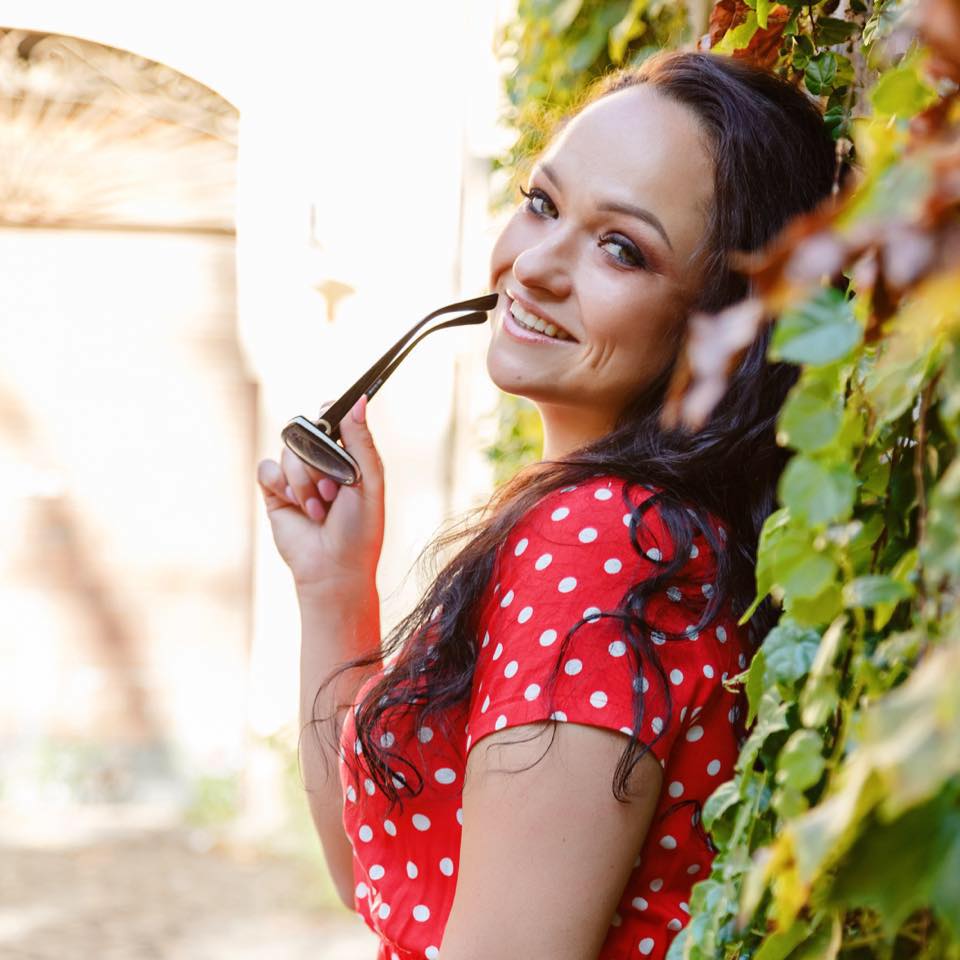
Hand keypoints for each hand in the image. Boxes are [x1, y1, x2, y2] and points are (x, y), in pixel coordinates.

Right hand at [256, 395, 384, 590]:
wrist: (333, 567)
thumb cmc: (359, 529)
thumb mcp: (368, 482)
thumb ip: (361, 442)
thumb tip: (358, 401)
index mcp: (347, 455)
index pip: (332, 416)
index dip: (328, 414)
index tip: (329, 424)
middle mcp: (320, 461)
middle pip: (305, 431)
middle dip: (318, 461)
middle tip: (333, 490)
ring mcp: (296, 475)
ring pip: (287, 451)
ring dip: (304, 481)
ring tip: (319, 508)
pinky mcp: (275, 491)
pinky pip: (267, 468)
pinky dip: (282, 485)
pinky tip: (297, 506)